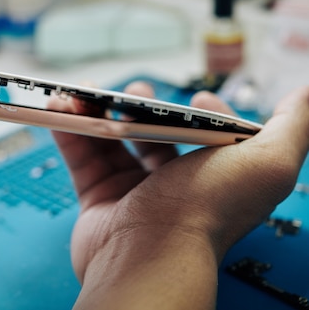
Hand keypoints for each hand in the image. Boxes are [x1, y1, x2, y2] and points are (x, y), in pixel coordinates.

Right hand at [48, 83, 308, 308]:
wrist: (149, 254)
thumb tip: (304, 95)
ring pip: (114, 143)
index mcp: (214, 176)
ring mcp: (134, 194)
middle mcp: (175, 186)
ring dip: (99, 112)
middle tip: (135, 92)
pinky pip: (81, 159)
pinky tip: (62, 110)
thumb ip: (291, 126)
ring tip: (89, 94)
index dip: (202, 112)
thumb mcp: (267, 162)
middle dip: (143, 106)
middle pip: (156, 134)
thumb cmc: (207, 208)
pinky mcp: (99, 201)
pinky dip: (70, 131)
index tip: (194, 98)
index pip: (208, 137)